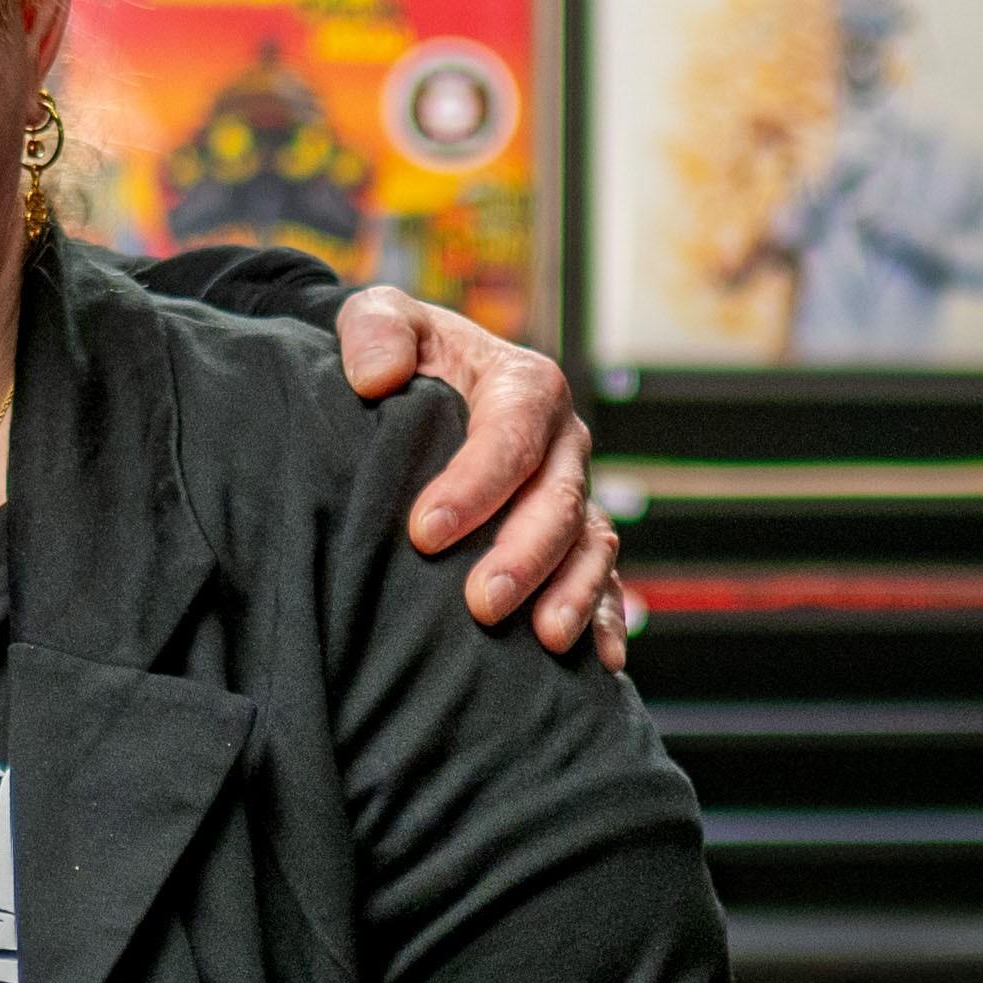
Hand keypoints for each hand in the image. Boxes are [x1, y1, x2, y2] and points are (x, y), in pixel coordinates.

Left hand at [334, 285, 632, 658]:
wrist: (422, 384)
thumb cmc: (403, 354)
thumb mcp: (383, 318)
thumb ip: (375, 329)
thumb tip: (377, 377)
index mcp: (524, 385)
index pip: (512, 435)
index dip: (476, 485)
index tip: (424, 533)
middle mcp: (563, 442)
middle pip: (559, 500)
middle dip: (524, 555)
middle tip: (481, 604)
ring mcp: (574, 494)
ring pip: (591, 545)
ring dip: (573, 593)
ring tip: (544, 640)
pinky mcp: (574, 540)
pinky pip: (606, 581)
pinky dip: (606, 619)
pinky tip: (598, 664)